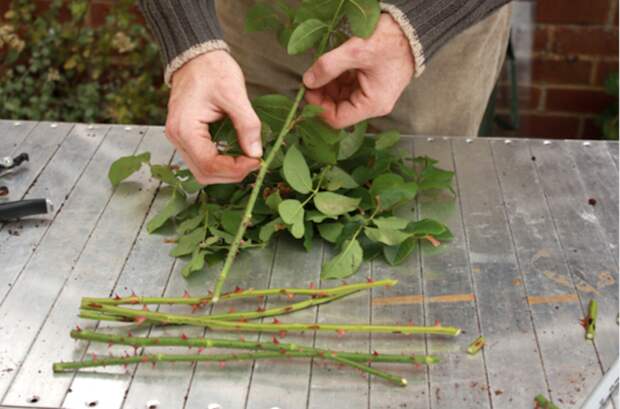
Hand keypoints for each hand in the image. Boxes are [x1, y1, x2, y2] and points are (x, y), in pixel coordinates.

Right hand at [166, 51, 261, 183]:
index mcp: (185, 129)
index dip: (235, 169)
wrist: (196, 56)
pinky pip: (202, 160)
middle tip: (254, 162)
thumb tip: (256, 153)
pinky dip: (220, 163)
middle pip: (204, 173)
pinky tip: (236, 154)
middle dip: (232, 173)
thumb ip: (247, 125)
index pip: (209, 164)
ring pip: (202, 171)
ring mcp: (179, 138)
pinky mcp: (186, 137)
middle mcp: (177, 137)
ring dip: (226, 171)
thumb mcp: (235, 95)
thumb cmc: (213, 70)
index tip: (257, 161)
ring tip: (247, 160)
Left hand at [303, 14, 414, 128]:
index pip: (337, 119)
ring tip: (321, 68)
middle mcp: (372, 105)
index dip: (318, 107)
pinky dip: (337, 79)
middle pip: (338, 109)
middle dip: (322, 95)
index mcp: (372, 105)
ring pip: (341, 98)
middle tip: (310, 77)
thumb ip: (329, 66)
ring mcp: (372, 95)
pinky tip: (332, 66)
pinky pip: (348, 88)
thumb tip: (308, 81)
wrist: (412, 29)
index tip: (308, 89)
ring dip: (328, 86)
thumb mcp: (356, 51)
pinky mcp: (370, 84)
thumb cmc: (390, 42)